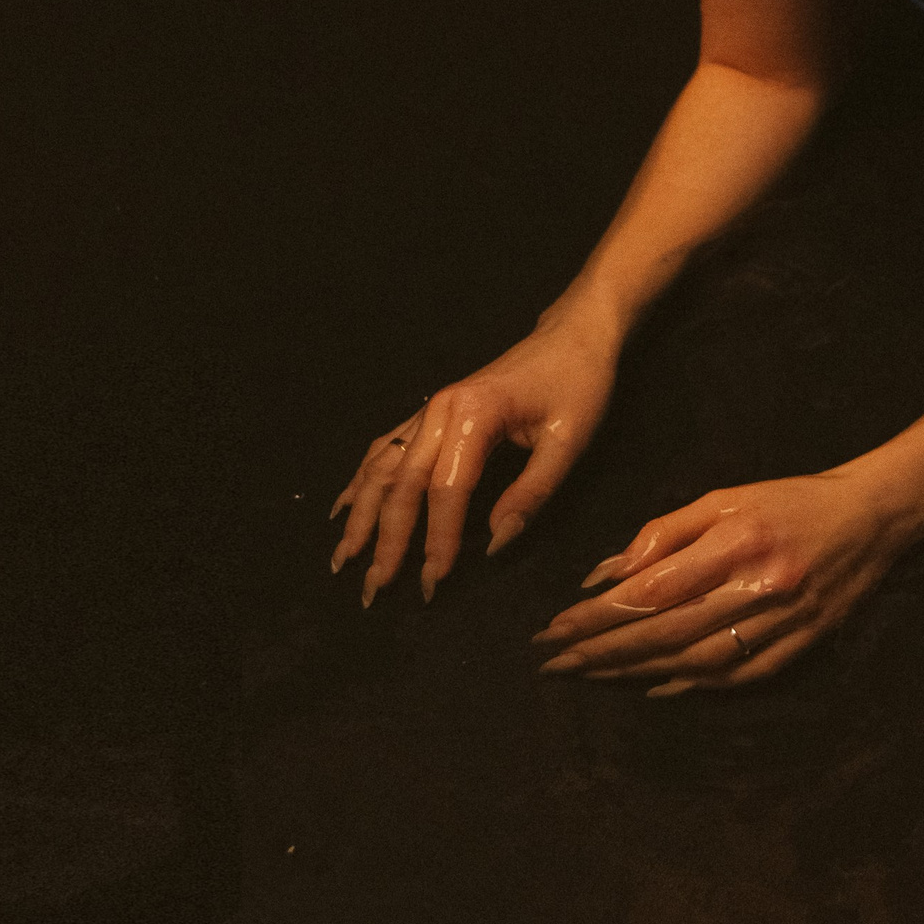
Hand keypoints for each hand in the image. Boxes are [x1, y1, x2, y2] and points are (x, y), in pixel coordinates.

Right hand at [328, 307, 618, 604]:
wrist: (575, 333)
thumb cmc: (579, 384)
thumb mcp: (569, 440)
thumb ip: (532, 494)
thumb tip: (494, 546)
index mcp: (475, 414)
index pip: (447, 489)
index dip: (438, 539)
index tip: (433, 583)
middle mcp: (442, 409)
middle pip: (403, 482)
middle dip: (386, 540)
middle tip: (373, 590)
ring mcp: (433, 407)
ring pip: (384, 466)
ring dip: (361, 515)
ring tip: (344, 559)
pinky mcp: (434, 410)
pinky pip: (387, 447)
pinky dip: (362, 479)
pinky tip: (344, 507)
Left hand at [529, 469, 921, 694]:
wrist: (872, 518)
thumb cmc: (791, 498)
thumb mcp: (725, 497)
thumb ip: (665, 533)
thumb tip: (607, 574)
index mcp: (736, 541)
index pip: (652, 590)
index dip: (598, 615)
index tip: (554, 627)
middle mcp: (756, 587)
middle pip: (665, 633)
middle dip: (602, 651)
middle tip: (554, 661)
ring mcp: (779, 624)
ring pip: (693, 663)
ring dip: (634, 673)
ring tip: (589, 675)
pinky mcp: (796, 648)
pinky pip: (732, 678)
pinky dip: (687, 687)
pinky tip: (650, 687)